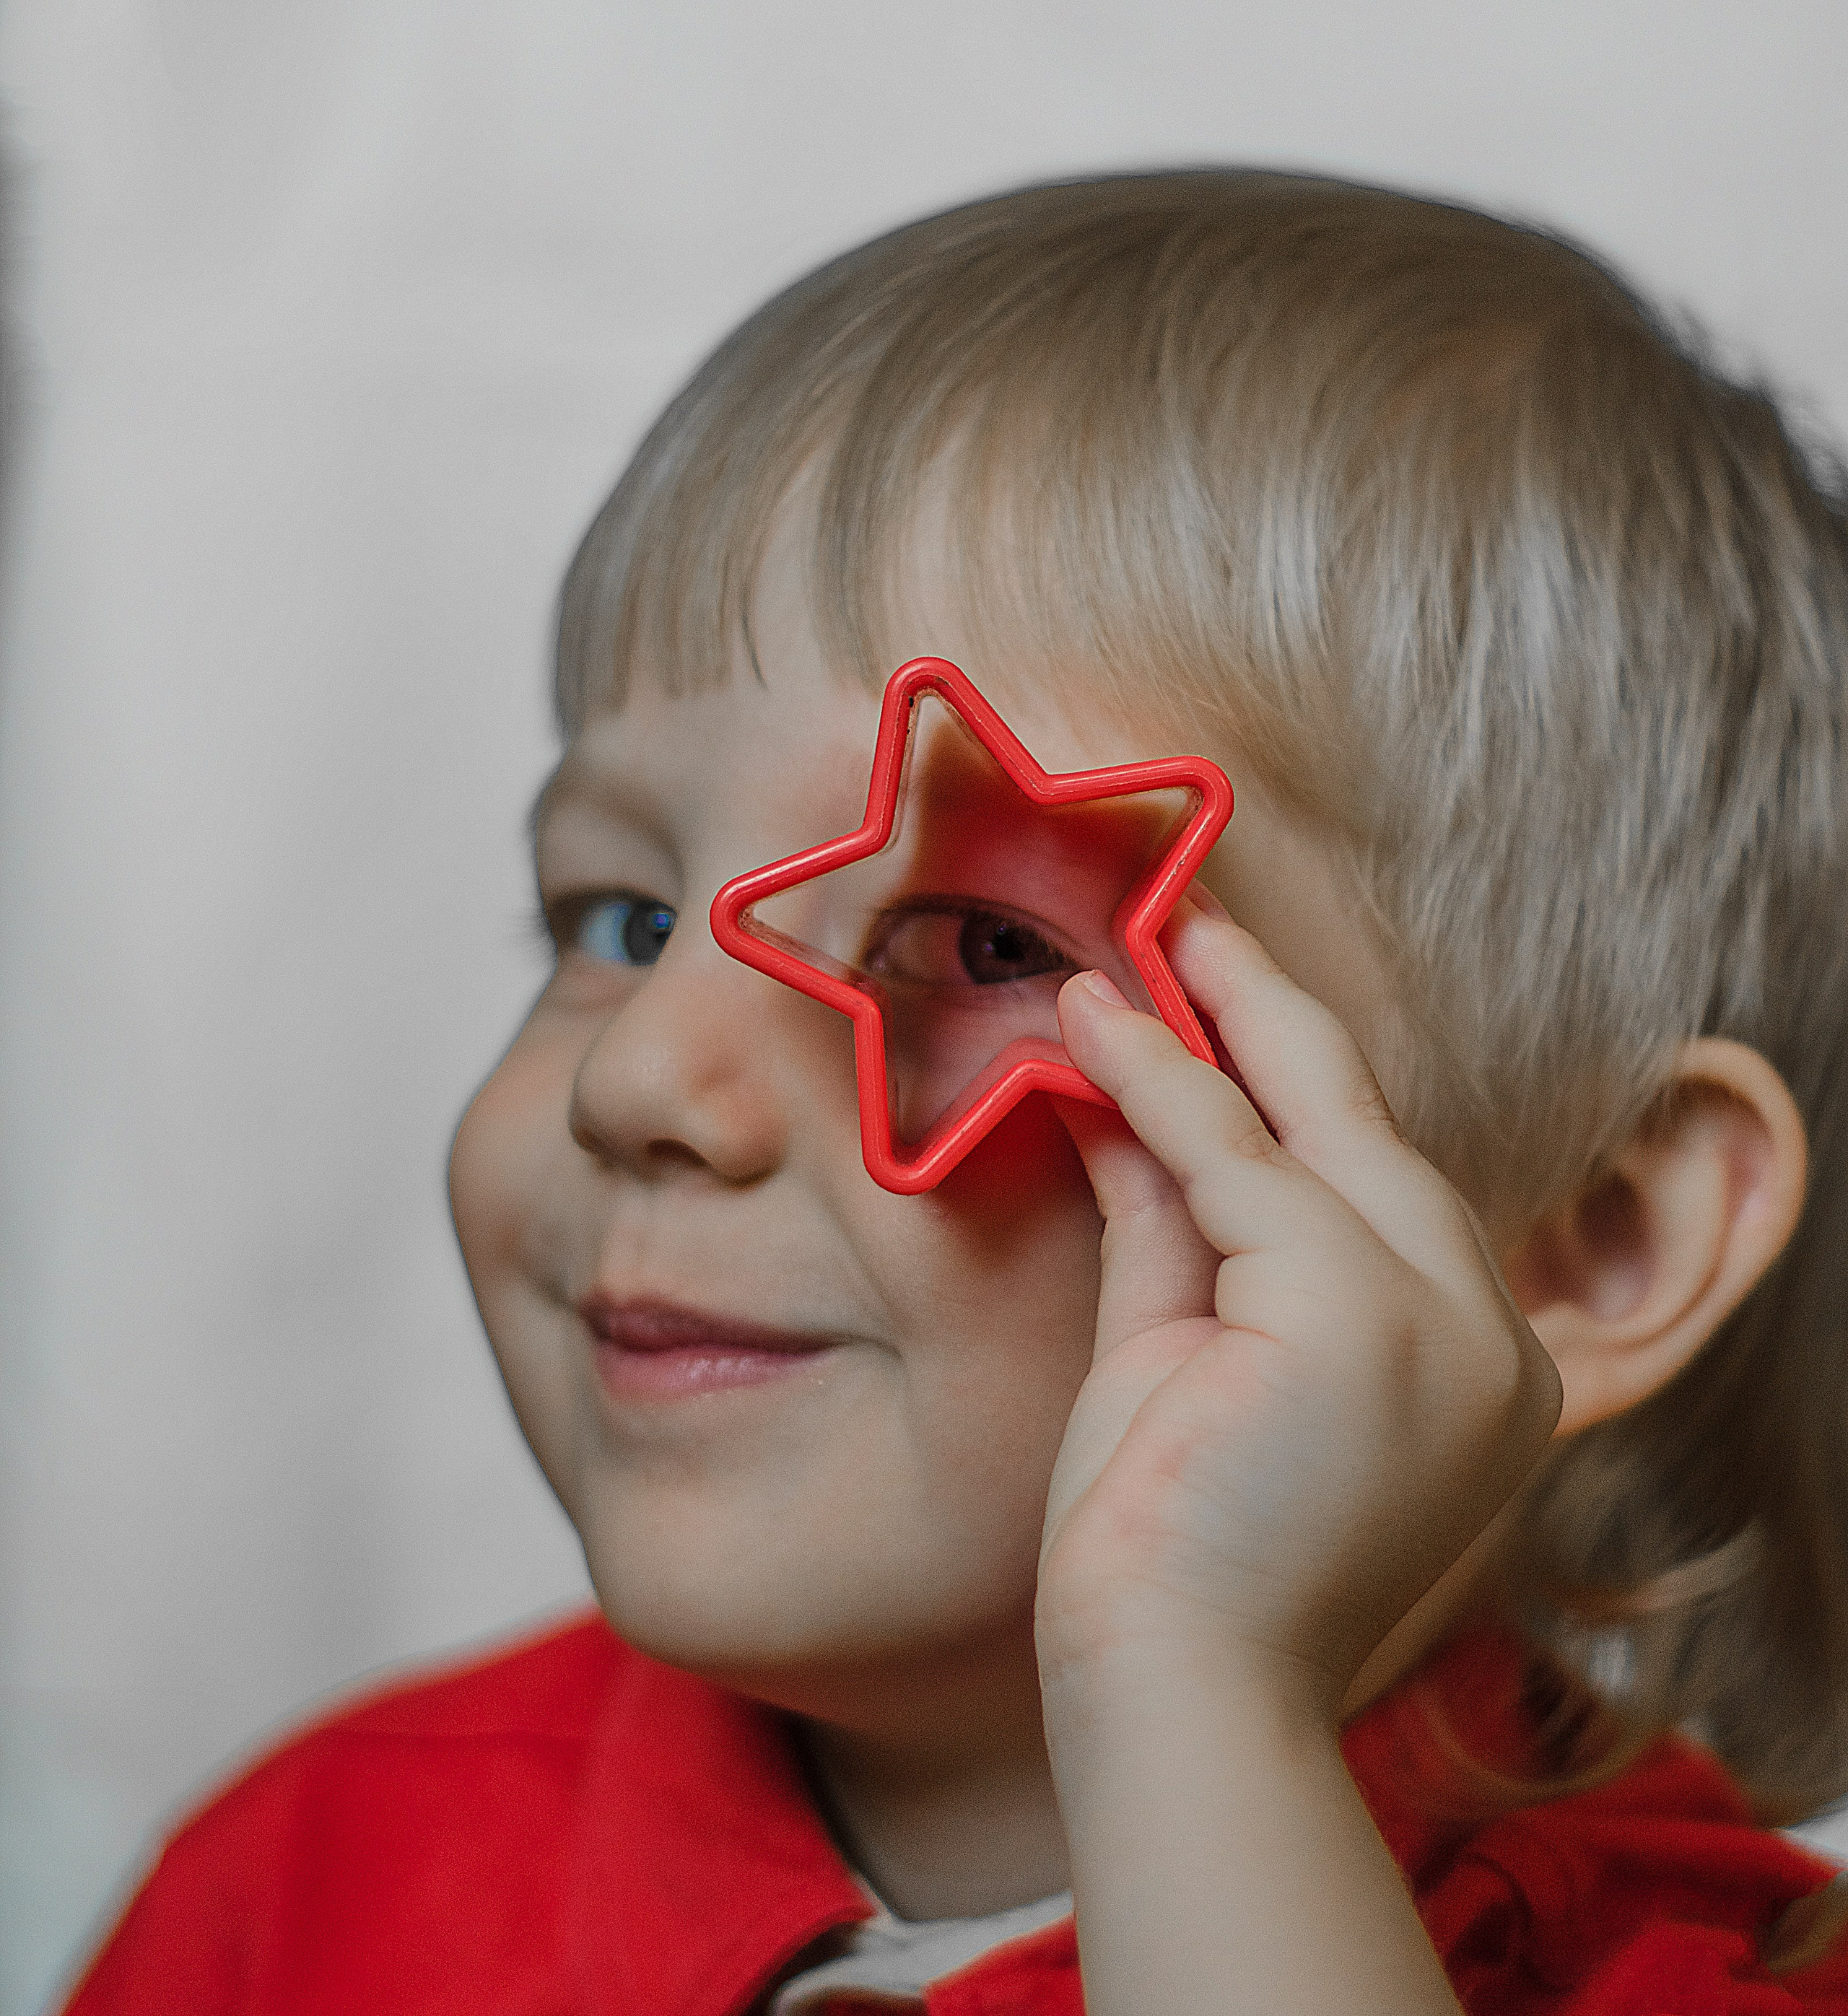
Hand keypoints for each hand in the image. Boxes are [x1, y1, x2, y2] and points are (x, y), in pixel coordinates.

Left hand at [1036, 897, 1561, 1714]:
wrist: (1172, 1698)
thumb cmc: (1172, 1550)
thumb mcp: (1187, 1350)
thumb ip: (1177, 1220)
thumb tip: (1130, 1089)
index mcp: (1467, 1358)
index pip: (1374, 1181)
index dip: (1293, 1079)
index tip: (1223, 997)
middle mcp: (1488, 1337)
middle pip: (1369, 1132)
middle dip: (1271, 1019)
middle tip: (1191, 925)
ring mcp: (1445, 1327)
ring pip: (1312, 1136)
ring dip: (1212, 1031)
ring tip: (1135, 950)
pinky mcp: (1365, 1320)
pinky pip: (1243, 1169)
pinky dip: (1163, 1090)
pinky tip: (1099, 1021)